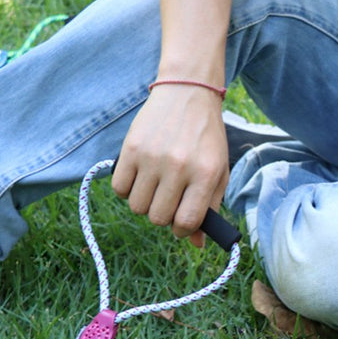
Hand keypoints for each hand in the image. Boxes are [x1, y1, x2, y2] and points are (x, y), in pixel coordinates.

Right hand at [112, 84, 229, 247]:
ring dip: (145, 203)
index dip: (183, 230)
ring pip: (137, 207)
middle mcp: (178, 167)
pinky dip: (128, 189)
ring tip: (156, 186)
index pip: (187, 222)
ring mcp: (152, 157)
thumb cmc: (206, 139)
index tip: (182, 222)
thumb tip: (197, 244)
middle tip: (169, 200)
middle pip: (158, 218)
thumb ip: (209, 208)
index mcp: (204, 174)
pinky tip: (141, 177)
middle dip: (164, 216)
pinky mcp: (130, 148)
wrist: (188, 94)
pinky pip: (119, 189)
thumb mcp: (218, 171)